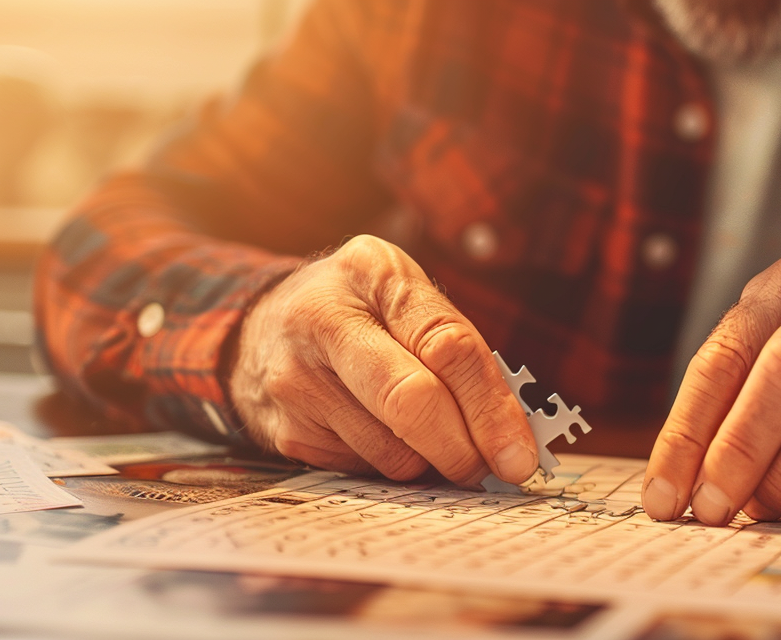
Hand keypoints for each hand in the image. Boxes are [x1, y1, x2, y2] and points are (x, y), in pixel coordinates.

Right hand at [228, 235, 536, 485]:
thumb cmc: (361, 313)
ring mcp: (295, 379)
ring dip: (429, 461)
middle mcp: (323, 319)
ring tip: (434, 441)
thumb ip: (456, 348)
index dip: (490, 407)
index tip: (519, 454)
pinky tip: (384, 437)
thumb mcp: (406, 297)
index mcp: (371, 271)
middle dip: (464, 449)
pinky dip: (391, 465)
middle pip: (411, 401)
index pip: (446, 346)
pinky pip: (363, 469)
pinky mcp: (284, 429)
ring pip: (391, 450)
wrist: (261, 330)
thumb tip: (511, 435)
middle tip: (492, 470)